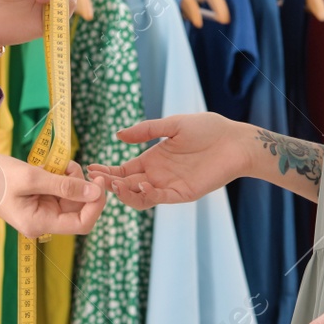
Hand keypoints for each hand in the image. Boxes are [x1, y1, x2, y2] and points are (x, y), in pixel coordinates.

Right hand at [0, 151, 109, 237]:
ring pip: (72, 197)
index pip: (82, 224)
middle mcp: (43, 221)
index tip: (98, 181)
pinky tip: (55, 166)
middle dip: (82, 186)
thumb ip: (66, 185)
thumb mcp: (32, 177)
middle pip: (79, 208)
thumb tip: (96, 192)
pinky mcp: (39, 198)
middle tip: (71, 166)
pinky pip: (61, 190)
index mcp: (40, 223)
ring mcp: (41, 210)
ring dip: (72, 178)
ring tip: (60, 164)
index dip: (96, 204)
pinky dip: (63, 176)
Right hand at [96, 112, 253, 208]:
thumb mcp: (172, 125)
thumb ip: (146, 130)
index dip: (106, 171)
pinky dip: (146, 195)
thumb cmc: (207, 129)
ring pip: (139, 197)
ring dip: (125, 193)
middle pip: (126, 186)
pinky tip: (140, 184)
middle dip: (110, 184)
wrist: (234, 141)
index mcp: (152, 159)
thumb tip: (117, 136)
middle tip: (96, 180)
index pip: (123, 170)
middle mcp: (157, 175)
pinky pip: (159, 199)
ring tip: (115, 184)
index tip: (89, 168)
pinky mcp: (182, 194)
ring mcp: (168, 186)